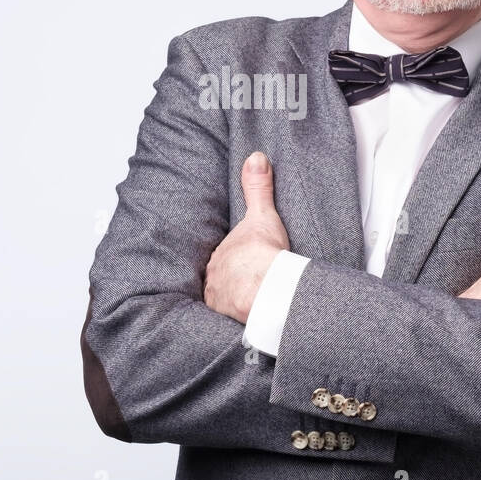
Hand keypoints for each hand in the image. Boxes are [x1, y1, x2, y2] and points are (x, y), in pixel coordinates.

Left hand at [203, 152, 289, 323]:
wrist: (267, 288)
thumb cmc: (265, 254)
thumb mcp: (262, 214)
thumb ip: (257, 187)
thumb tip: (255, 157)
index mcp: (220, 255)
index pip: (222, 257)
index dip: (232, 260)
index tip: (241, 264)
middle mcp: (213, 278)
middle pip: (220, 279)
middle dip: (230, 282)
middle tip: (245, 284)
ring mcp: (218, 299)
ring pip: (222, 300)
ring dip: (231, 302)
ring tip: (245, 306)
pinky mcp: (227, 318)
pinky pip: (229, 319)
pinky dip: (236, 319)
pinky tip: (246, 321)